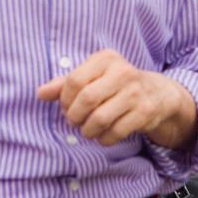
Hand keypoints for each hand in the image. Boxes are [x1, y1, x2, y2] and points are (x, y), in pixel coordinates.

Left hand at [36, 50, 196, 149]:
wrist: (157, 93)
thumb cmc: (115, 85)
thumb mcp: (92, 77)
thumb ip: (65, 84)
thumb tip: (40, 93)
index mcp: (107, 59)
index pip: (74, 80)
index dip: (64, 99)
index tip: (66, 106)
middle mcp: (123, 72)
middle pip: (86, 99)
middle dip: (74, 116)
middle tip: (74, 121)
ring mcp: (136, 92)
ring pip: (100, 118)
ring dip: (88, 130)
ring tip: (87, 130)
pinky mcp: (145, 112)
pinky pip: (115, 132)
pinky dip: (104, 138)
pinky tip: (104, 135)